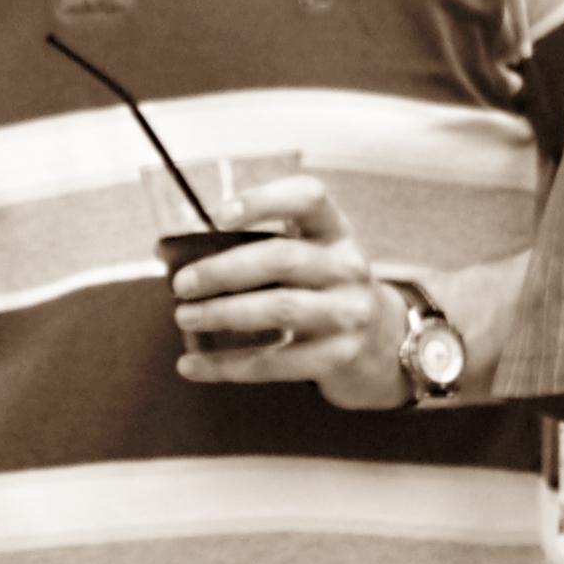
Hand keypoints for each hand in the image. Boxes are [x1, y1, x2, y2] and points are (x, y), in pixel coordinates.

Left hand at [168, 174, 408, 409]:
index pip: (308, 198)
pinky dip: (226, 365)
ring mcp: (348, 313)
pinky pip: (273, 362)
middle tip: (182, 284)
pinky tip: (192, 365)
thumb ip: (262, 243)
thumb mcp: (311, 255)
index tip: (217, 215)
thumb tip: (185, 239)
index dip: (262, 201)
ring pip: (279, 309)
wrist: (382, 345)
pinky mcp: (338, 357)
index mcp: (335, 231)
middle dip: (223, 269)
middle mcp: (347, 267)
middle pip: (282, 258)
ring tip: (185, 318)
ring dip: (222, 313)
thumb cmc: (324, 290)